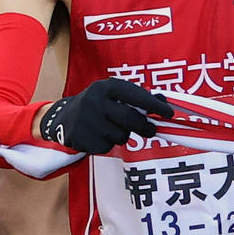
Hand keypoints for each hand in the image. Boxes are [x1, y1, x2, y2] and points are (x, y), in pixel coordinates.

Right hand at [38, 79, 173, 155]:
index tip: (169, 113)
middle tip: (151, 131)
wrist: (64, 119)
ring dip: (123, 136)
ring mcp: (88, 121)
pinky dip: (108, 144)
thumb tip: (164, 101)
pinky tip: (99, 136)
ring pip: (121, 135)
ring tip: (111, 128)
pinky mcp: (84, 138)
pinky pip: (108, 147)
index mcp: (105, 87)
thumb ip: (137, 98)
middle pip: (130, 118)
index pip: (135, 95)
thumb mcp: (113, 96)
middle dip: (145, 127)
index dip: (153, 105)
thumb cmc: (98, 106)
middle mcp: (95, 101)